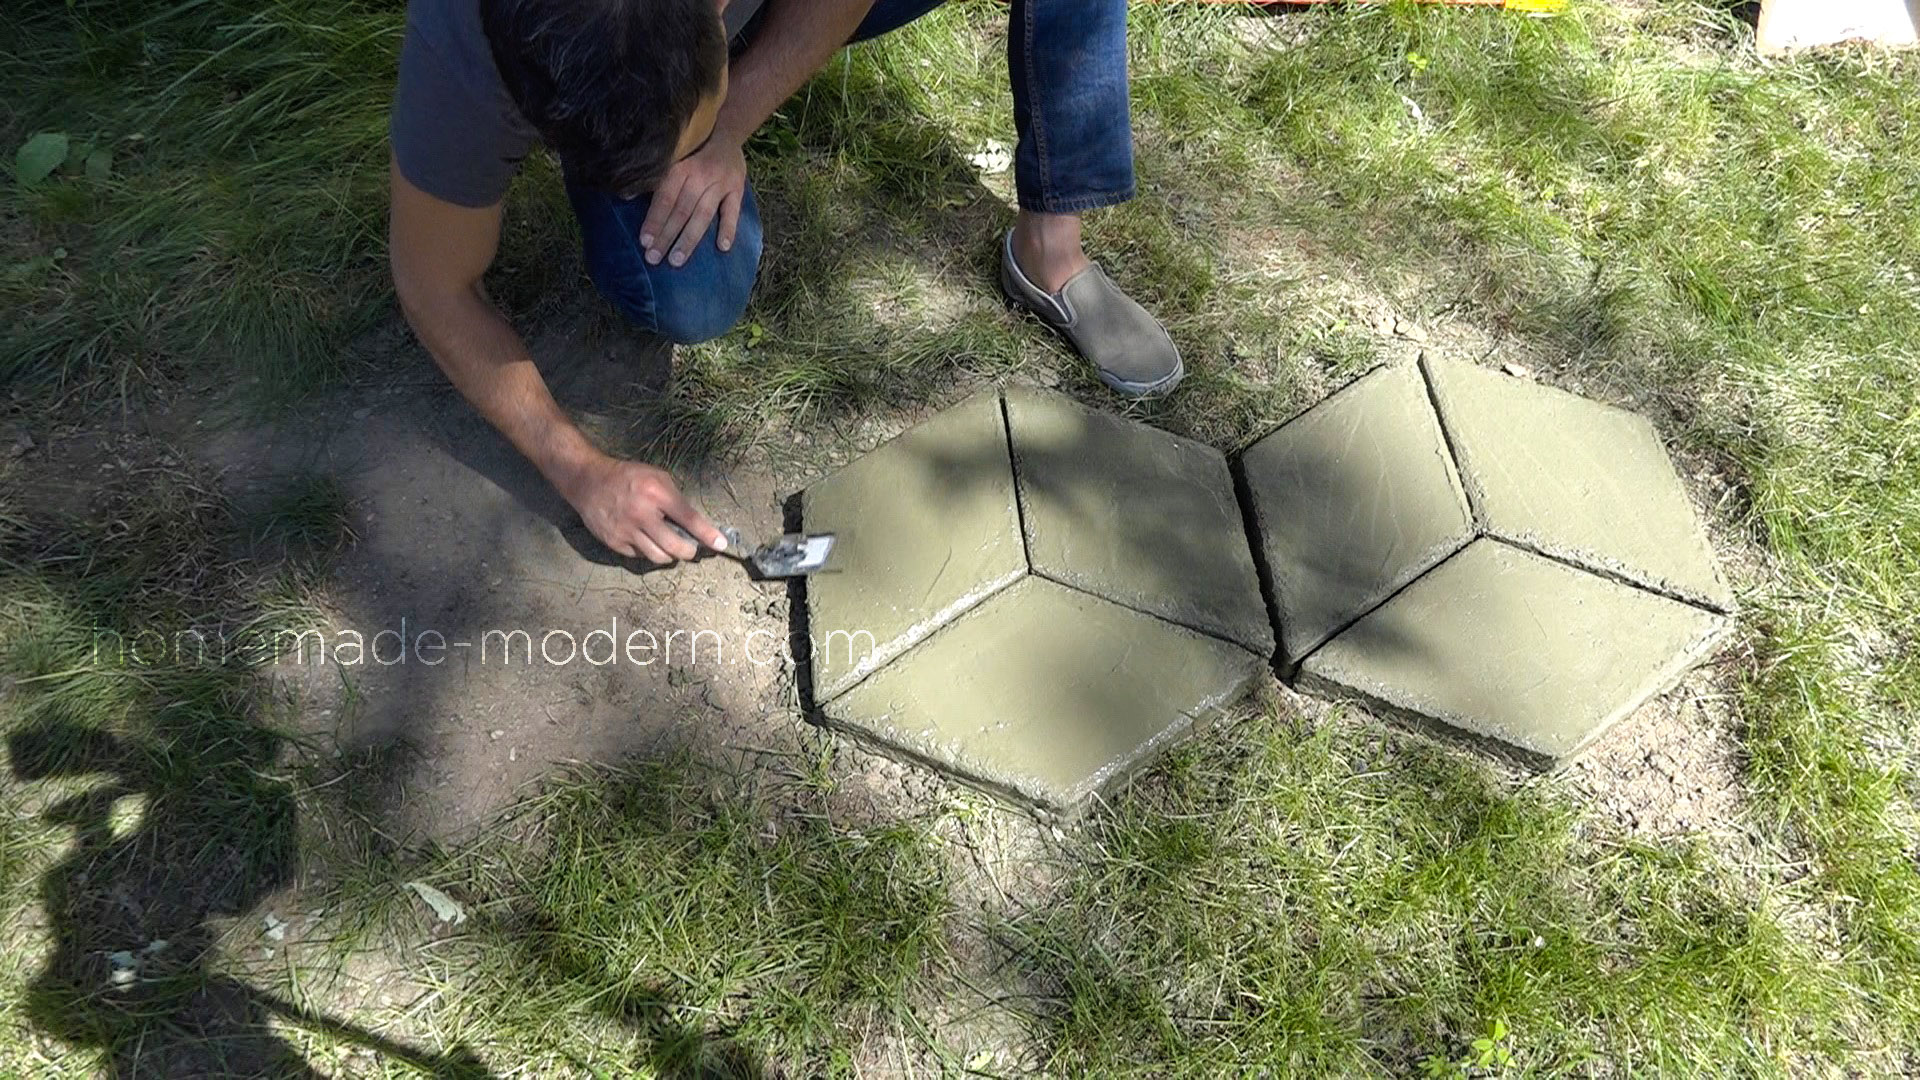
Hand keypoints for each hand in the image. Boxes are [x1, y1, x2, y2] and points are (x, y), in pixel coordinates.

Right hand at [560, 455, 726, 564]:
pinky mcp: (614, 542)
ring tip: (669, 545)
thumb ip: (675, 499)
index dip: (707, 534)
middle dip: (689, 551)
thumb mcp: (656, 477)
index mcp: (656, 493)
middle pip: (675, 547)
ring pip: (658, 557)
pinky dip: (648, 551)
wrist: (588, 481)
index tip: (721, 545)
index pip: (689, 518)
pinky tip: (645, 539)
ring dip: (669, 555)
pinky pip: (640, 557)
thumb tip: (695, 524)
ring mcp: (626, 530)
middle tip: (691, 548)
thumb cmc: (628, 477)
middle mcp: (642, 514)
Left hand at [639, 135, 747, 268]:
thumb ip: (654, 178)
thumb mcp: (672, 158)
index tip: (644, 241)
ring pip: (703, 215)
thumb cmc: (693, 151)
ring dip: (689, 239)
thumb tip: (625, 195)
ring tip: (677, 260)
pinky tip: (723, 247)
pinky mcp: (737, 189)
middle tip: (654, 258)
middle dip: (666, 236)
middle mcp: (699, 176)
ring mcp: (720, 184)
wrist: (727, 133)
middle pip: (681, 211)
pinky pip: (733, 211)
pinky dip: (729, 228)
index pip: (664, 198)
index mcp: (680, 168)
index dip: (654, 220)